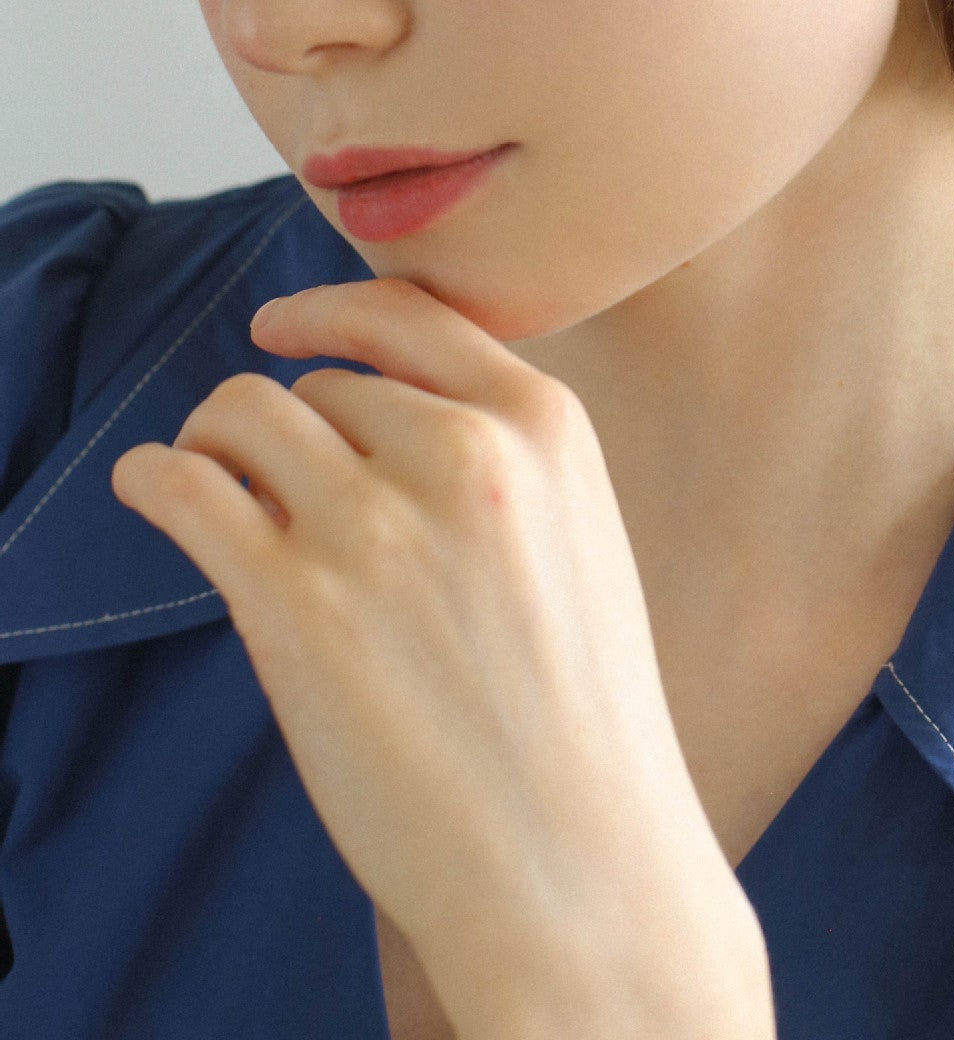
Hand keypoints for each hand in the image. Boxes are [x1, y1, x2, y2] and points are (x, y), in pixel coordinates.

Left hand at [110, 277, 773, 1038]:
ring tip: (207, 486)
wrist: (577, 859)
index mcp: (546, 426)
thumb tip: (376, 413)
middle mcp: (463, 454)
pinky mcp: (293, 604)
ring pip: (244, 416)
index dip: (329, 312)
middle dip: (289, 434)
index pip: (411, 316)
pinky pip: (185, 488)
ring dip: (213, 443)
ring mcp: (376, 526)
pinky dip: (154, 479)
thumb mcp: (580, 537)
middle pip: (322, 388)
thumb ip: (503, 458)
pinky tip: (153, 493)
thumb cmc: (581, 717)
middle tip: (271, 492)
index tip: (279, 326)